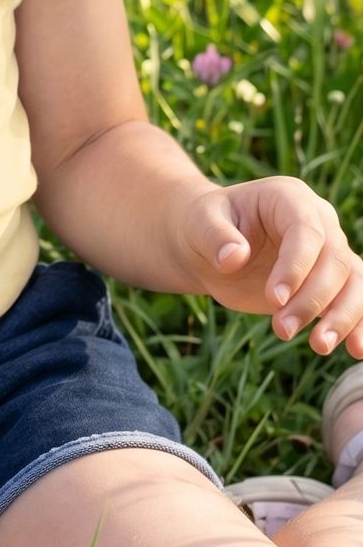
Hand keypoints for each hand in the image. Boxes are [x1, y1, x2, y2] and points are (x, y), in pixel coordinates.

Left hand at [176, 177, 362, 355]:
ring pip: (354, 282)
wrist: (208, 245)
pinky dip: (359, 324)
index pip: (306, 232)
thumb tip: (233, 257)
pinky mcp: (330, 281)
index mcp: (288, 197)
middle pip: (335, 260)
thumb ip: (215, 236)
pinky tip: (355, 350)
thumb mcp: (199, 223)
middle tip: (282, 329)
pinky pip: (356, 299)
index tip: (274, 299)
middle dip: (312, 299)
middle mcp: (318, 220)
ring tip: (319, 346)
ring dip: (343, 316)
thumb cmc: (203, 226)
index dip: (295, 267)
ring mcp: (327, 251)